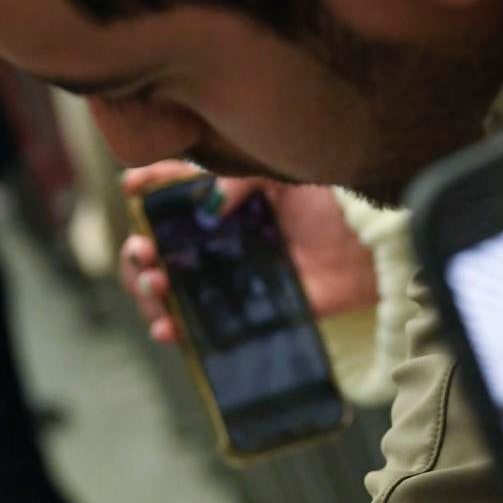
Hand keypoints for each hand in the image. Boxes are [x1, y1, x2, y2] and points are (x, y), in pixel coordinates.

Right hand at [119, 168, 378, 344]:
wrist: (373, 250)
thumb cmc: (334, 204)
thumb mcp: (282, 172)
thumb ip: (238, 181)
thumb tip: (204, 208)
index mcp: (225, 197)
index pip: (173, 187)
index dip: (148, 185)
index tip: (129, 185)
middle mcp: (218, 238)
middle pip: (159, 246)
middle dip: (139, 251)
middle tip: (143, 253)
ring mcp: (227, 276)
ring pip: (168, 287)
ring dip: (146, 289)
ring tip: (155, 285)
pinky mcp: (242, 312)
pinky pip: (197, 325)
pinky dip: (174, 330)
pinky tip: (166, 327)